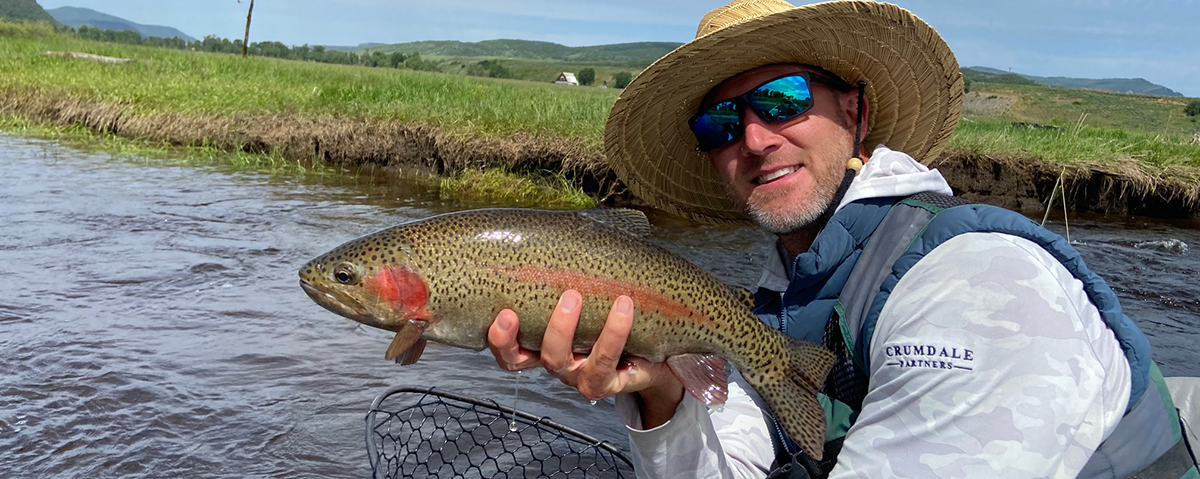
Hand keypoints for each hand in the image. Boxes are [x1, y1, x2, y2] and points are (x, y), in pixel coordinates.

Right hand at [487, 290, 683, 426]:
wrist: (658, 355)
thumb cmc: (618, 317)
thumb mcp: (592, 295)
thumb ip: (574, 274)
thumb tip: (571, 231)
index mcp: (541, 344)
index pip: (506, 348)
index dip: (497, 337)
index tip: (502, 312)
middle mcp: (555, 362)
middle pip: (521, 360)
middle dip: (515, 337)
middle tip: (514, 310)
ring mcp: (577, 377)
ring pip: (558, 360)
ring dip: (562, 326)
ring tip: (574, 295)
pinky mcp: (604, 383)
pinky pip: (603, 359)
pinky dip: (613, 331)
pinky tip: (623, 306)